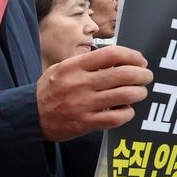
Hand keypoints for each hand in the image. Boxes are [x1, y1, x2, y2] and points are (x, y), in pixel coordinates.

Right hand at [36, 45, 153, 141]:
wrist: (30, 116)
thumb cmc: (51, 90)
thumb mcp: (63, 68)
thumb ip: (88, 64)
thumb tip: (121, 61)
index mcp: (75, 66)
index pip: (112, 54)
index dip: (132, 56)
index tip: (140, 61)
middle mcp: (80, 84)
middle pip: (124, 74)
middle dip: (143, 75)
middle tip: (146, 77)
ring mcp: (83, 104)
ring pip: (125, 95)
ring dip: (139, 93)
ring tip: (139, 92)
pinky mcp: (86, 123)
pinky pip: (117, 117)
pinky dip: (128, 113)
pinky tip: (125, 110)